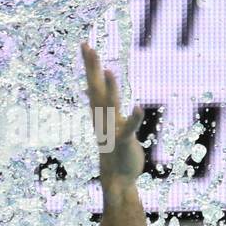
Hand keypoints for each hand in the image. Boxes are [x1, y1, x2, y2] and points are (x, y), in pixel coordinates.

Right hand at [81, 41, 145, 187]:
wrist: (119, 180)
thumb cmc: (115, 153)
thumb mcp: (109, 127)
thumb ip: (103, 109)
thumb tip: (91, 94)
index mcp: (100, 114)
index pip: (93, 85)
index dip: (89, 65)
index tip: (85, 44)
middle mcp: (103, 118)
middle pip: (95, 88)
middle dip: (91, 67)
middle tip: (87, 45)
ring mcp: (112, 128)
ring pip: (109, 104)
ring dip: (108, 88)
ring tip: (107, 69)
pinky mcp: (124, 141)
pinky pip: (129, 128)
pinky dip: (134, 118)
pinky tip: (140, 107)